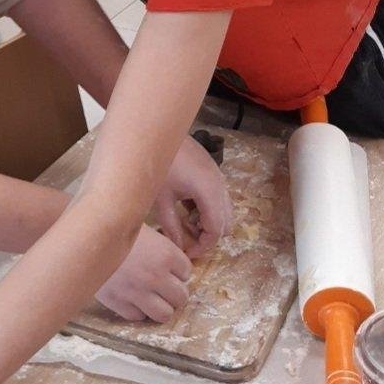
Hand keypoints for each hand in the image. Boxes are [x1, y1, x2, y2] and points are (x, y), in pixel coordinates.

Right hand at [96, 223, 191, 321]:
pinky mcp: (119, 303)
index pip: (187, 272)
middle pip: (181, 297)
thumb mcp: (142, 228)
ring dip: (161, 306)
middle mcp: (156, 276)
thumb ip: (160, 244)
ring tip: (152, 298)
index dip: (179, 270)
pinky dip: (137, 310)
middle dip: (175, 292)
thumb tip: (173, 260)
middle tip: (164, 286)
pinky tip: (132, 298)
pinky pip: (138, 317)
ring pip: (164, 314)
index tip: (170, 268)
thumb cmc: (114, 227)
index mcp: (166, 254)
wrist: (83, 236)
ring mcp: (137, 293)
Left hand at [153, 135, 232, 258]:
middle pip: (225, 223)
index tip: (186, 252)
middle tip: (186, 240)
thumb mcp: (161, 199)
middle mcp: (220, 186)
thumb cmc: (158, 164)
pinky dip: (207, 209)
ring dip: (208, 222)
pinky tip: (186, 208)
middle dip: (208, 236)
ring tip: (184, 224)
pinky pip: (218, 198)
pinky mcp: (212, 171)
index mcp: (209, 192)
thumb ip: (171, 226)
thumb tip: (177, 247)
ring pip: (223, 211)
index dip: (203, 247)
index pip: (216, 231)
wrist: (158, 130)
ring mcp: (218, 177)